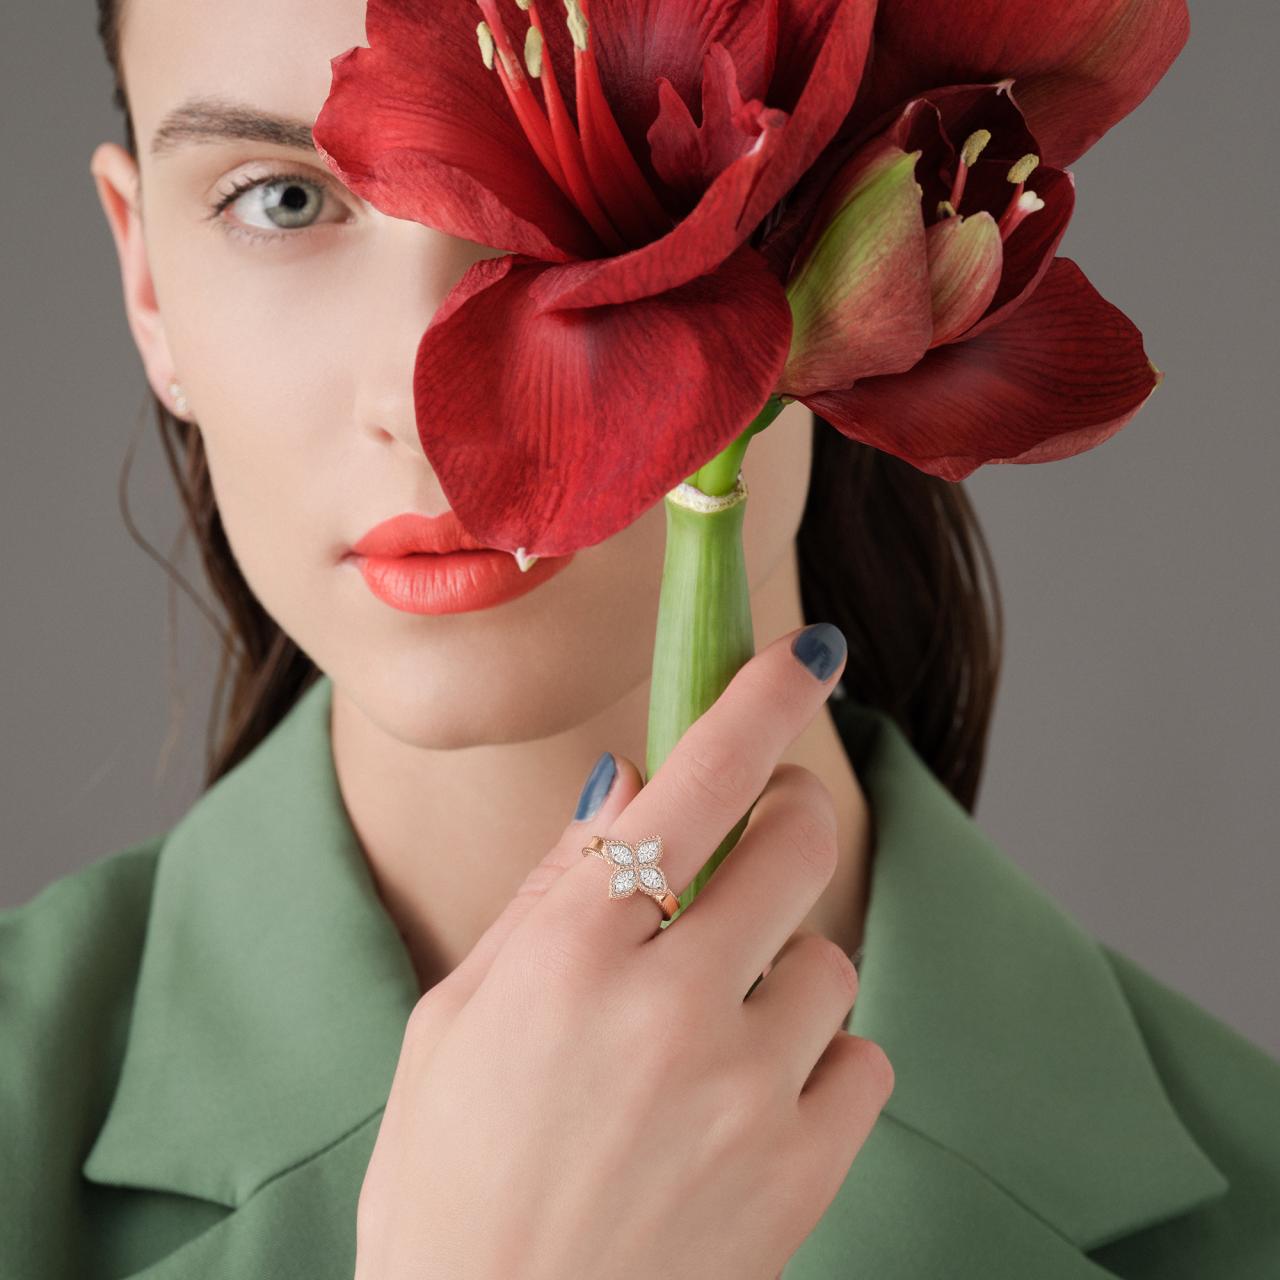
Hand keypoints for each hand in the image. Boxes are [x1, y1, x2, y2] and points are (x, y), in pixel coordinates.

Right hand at [353, 624, 893, 1279]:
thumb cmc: (452, 1180)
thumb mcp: (460, 1017)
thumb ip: (551, 888)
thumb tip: (624, 778)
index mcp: (571, 951)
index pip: (696, 781)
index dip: (761, 701)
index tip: (811, 657)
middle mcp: (669, 1005)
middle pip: (794, 845)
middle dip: (779, 831)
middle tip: (746, 859)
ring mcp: (746, 1092)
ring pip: (830, 959)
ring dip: (783, 974)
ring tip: (714, 1040)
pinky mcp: (802, 1174)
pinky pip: (861, 1060)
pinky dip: (817, 1066)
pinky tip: (750, 1110)